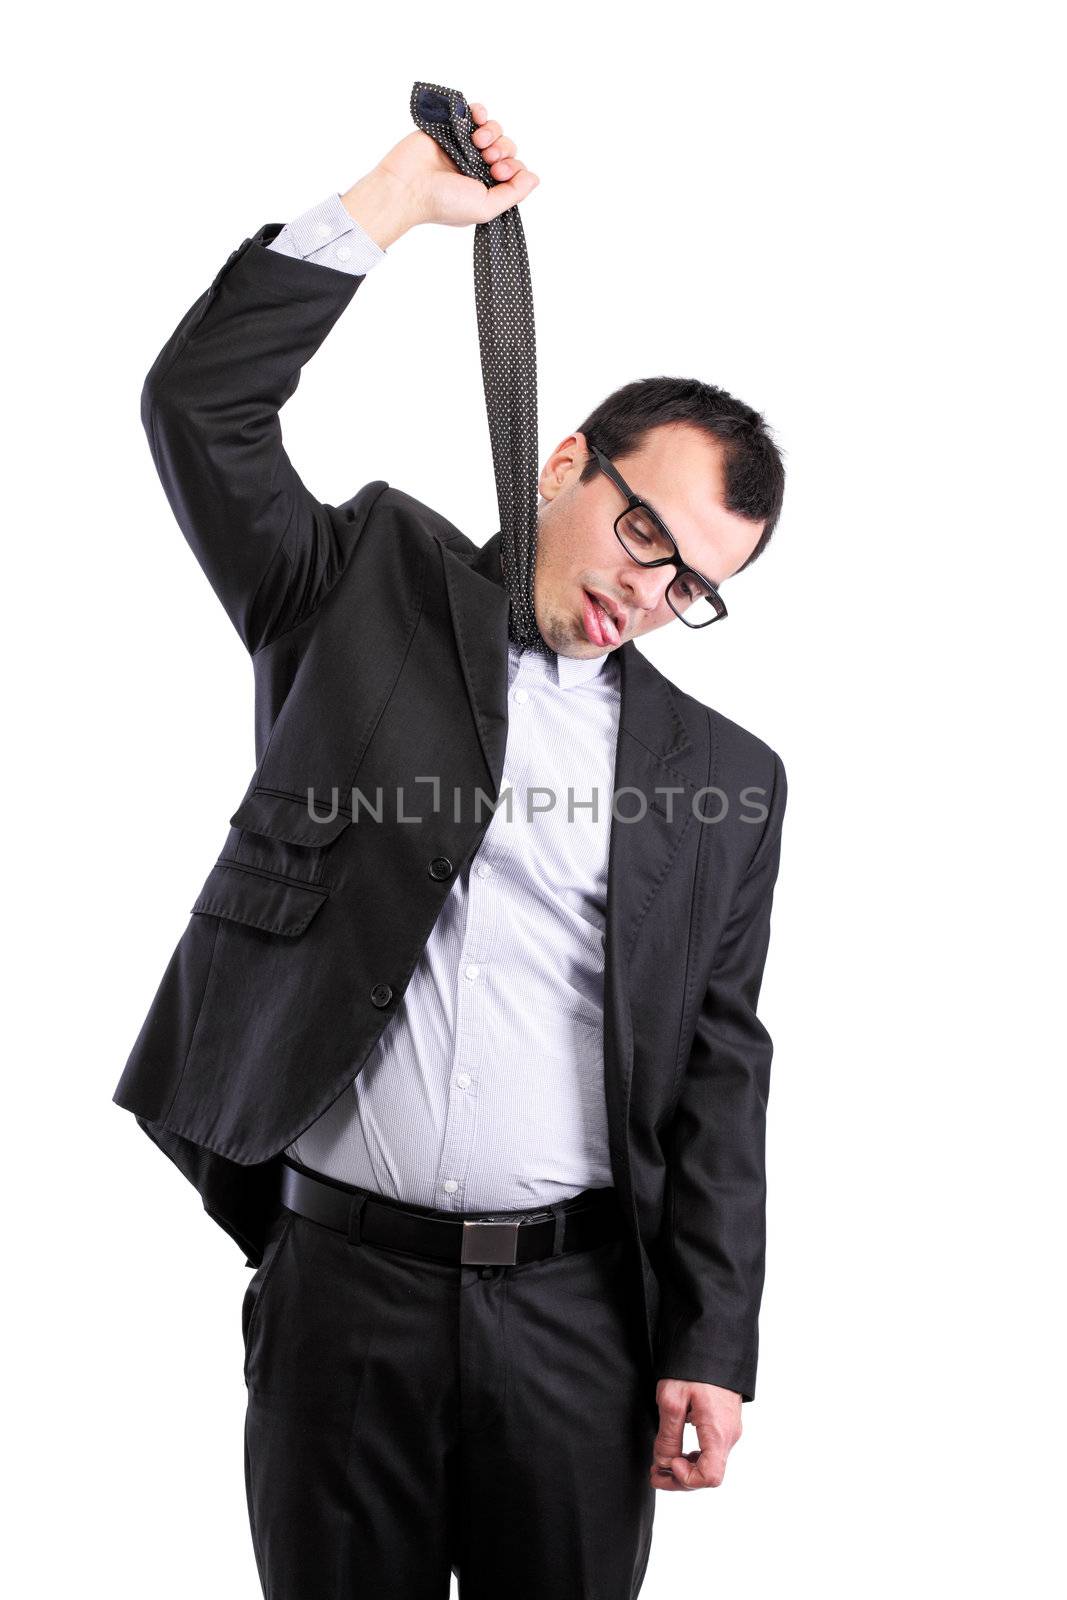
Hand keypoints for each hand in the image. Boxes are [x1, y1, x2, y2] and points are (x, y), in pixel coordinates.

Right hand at [373, 99, 539, 230]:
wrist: (408, 186)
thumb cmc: (443, 202)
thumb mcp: (486, 208)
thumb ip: (513, 194)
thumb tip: (534, 178)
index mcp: (486, 187)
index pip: (514, 170)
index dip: (513, 168)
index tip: (499, 172)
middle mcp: (477, 167)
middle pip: (507, 148)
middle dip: (503, 150)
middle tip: (489, 159)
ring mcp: (464, 146)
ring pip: (493, 130)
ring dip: (493, 132)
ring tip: (479, 141)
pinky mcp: (451, 128)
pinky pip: (474, 113)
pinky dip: (480, 112)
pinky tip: (478, 118)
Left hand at [650, 1378, 742, 1490]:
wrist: (713, 1340)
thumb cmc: (693, 1367)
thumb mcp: (672, 1400)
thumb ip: (668, 1436)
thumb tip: (664, 1462)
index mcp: (718, 1432)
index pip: (710, 1478)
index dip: (686, 1479)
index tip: (668, 1462)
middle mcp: (729, 1435)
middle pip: (709, 1474)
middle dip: (680, 1479)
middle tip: (653, 1472)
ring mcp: (730, 1429)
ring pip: (710, 1464)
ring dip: (685, 1469)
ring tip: (660, 1462)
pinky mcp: (726, 1422)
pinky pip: (712, 1450)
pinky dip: (694, 1457)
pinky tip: (678, 1450)